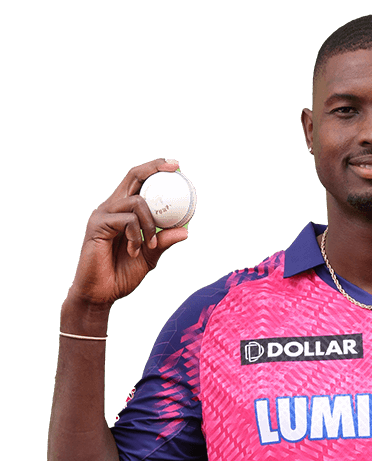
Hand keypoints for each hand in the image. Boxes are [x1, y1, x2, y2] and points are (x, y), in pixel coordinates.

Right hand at [68, 158, 189, 309]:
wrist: (101, 294)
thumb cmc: (121, 274)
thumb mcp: (149, 256)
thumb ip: (163, 241)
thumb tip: (185, 230)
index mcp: (123, 211)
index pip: (138, 182)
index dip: (154, 169)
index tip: (176, 166)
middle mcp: (112, 207)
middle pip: (132, 176)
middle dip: (154, 168)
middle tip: (174, 168)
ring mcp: (103, 214)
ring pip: (136, 201)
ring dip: (151, 224)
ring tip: (150, 245)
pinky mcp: (97, 225)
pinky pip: (126, 220)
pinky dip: (136, 235)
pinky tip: (135, 251)